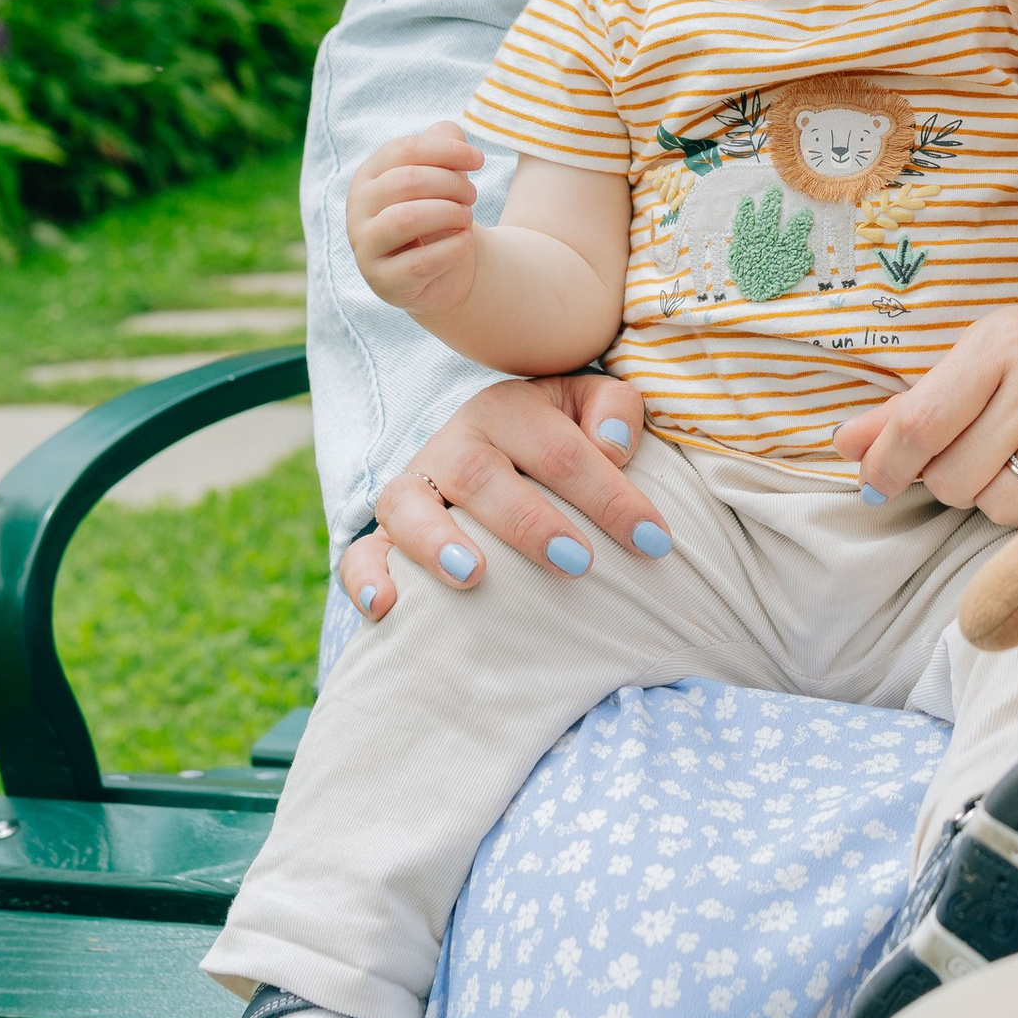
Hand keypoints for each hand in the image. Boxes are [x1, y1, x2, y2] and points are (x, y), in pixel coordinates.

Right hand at [335, 372, 672, 617]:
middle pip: (484, 475)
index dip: (611, 495)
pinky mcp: (387, 531)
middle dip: (531, 521)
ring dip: (438, 540)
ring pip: (410, 504)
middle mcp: (456, 443)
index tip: (655, 541)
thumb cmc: (557, 437)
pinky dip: (366, 578)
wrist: (496, 448)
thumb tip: (614, 447)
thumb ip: (614, 411)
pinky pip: (361, 551)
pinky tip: (386, 609)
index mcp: (509, 408)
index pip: (562, 450)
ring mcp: (416, 486)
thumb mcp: (588, 408)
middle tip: (579, 563)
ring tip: (473, 577)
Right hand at [346, 121, 485, 322]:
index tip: (479, 160)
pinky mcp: (383, 282)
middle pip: (407, 180)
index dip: (446, 150)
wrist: (443, 269)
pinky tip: (465, 243)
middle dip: (451, 184)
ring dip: (449, 213)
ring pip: (406, 219)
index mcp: (368, 177)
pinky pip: (419, 262)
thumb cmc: (440, 212)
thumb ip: (444, 146)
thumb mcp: (443, 175)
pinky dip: (452, 249)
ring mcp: (365, 248)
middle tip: (472, 195)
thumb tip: (450, 131)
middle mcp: (357, 210)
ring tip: (467, 217)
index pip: (403, 149)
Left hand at [832, 305, 1017, 522]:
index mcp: (1005, 338)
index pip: (920, 420)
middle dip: (958, 481)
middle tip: (994, 453)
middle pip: (952, 476)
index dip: (887, 464)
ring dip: (1005, 499)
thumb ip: (915, 408)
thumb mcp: (991, 367)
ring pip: (996, 507)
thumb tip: (845, 444)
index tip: (875, 485)